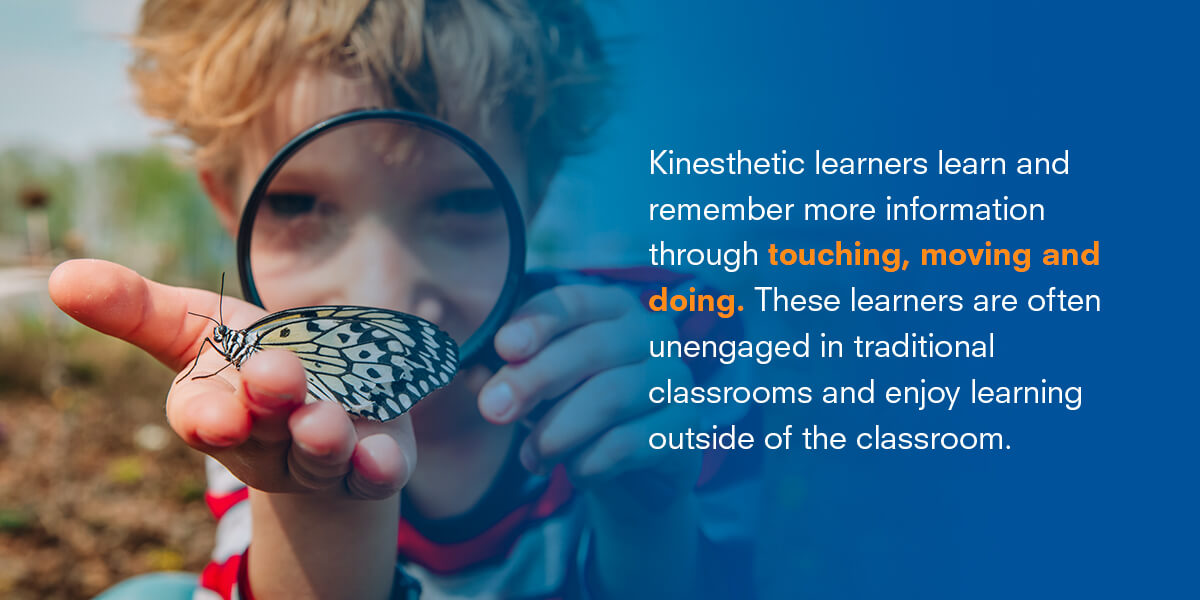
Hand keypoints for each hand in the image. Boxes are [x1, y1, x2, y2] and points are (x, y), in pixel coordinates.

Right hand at [48, 259, 415, 499]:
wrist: (329, 394)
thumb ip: (137, 306)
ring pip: (318, 455)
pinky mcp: (372, 462)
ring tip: (324, 419)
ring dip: (320, 438)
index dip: (206, 417)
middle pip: (263, 430)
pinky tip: (381, 456)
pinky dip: (378, 465)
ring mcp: (319, 458)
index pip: (199, 417)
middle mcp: (266, 442)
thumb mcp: (194, 325)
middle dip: (268, 404)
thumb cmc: (251, 353)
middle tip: (276, 375)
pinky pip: (377, 471)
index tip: (215, 417)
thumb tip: (63, 276)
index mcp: (216, 409)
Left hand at [477, 284, 699, 501]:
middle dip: (535, 379)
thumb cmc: (578, 412)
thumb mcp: (542, 388)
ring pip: (611, 396)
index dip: (538, 321)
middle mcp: (653, 334)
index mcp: (615, 308)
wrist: (633, 474)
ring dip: (557, 431)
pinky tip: (574, 474)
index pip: (575, 301)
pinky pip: (629, 443)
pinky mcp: (686, 426)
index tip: (502, 348)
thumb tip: (473, 377)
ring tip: (530, 458)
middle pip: (592, 348)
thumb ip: (512, 374)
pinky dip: (589, 462)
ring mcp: (676, 377)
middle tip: (493, 411)